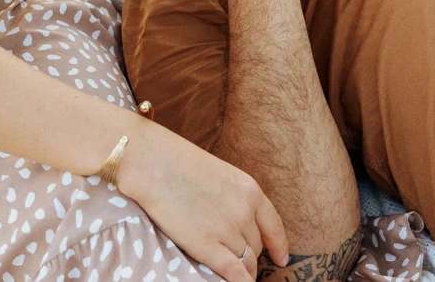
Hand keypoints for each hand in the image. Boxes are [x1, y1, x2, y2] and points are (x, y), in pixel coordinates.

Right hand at [120, 116, 288, 281]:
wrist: (153, 163)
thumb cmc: (178, 163)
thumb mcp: (219, 174)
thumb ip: (233, 197)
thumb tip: (237, 222)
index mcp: (250, 190)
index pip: (273, 225)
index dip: (279, 246)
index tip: (281, 259)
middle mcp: (244, 211)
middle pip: (256, 245)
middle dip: (249, 253)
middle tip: (237, 258)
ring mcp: (227, 229)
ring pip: (245, 260)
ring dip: (240, 267)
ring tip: (232, 270)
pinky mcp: (207, 245)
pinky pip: (234, 273)